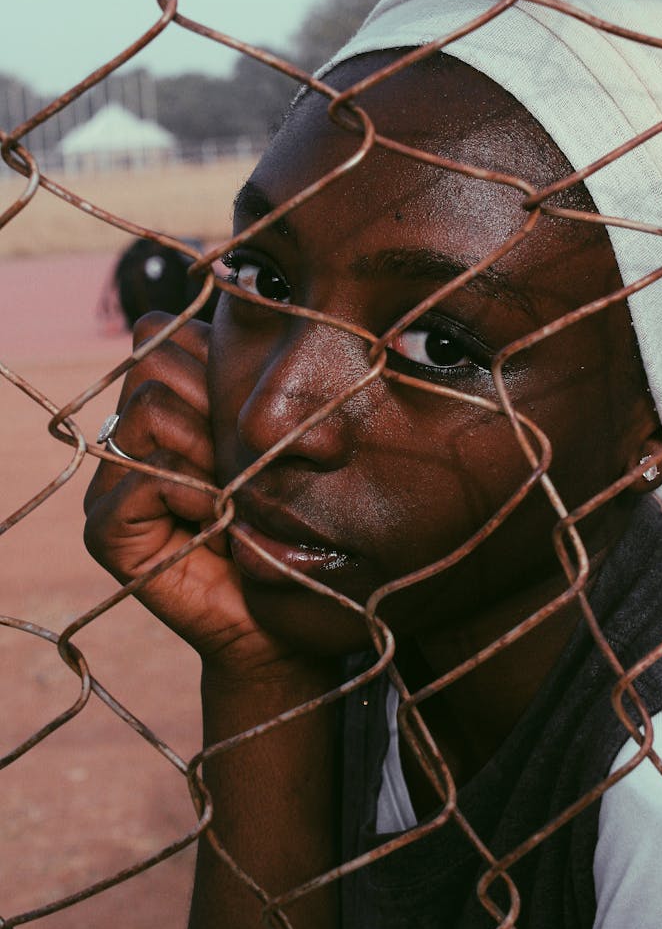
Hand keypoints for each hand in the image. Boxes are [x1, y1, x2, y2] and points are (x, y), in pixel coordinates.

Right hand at [84, 312, 288, 680]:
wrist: (280, 618)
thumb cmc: (289, 522)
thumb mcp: (275, 438)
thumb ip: (250, 381)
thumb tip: (262, 310)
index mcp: (163, 402)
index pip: (165, 332)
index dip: (217, 364)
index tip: (253, 421)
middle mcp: (126, 432)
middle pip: (155, 358)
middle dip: (216, 404)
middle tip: (245, 464)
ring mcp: (109, 480)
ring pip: (152, 405)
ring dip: (209, 450)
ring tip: (233, 494)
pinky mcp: (105, 529)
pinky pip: (146, 471)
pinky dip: (193, 493)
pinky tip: (216, 522)